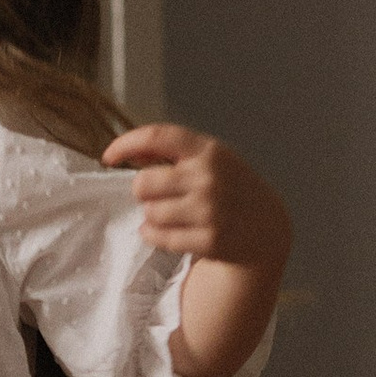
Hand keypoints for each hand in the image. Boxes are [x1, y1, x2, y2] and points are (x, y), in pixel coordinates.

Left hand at [103, 124, 292, 272]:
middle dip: (143, 192)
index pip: (157, 136)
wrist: (267, 229)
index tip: (108, 157)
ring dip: (152, 216)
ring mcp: (210, 210)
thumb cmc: (230, 189)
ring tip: (170, 216)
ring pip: (150, 213)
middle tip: (157, 197)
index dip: (126, 144)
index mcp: (208, 150)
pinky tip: (168, 232)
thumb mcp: (212, 159)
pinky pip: (159, 238)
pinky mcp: (210, 240)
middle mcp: (209, 177)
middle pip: (143, 183)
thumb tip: (127, 153)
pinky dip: (155, 236)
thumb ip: (175, 153)